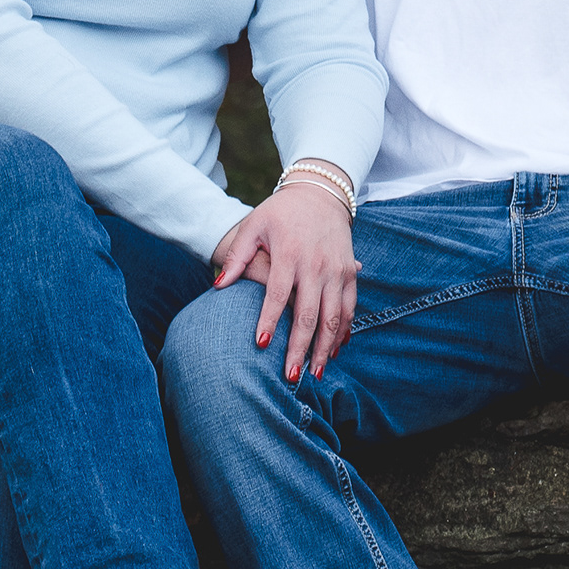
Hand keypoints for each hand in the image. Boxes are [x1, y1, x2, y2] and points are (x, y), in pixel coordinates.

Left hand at [210, 177, 359, 381]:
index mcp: (290, 254)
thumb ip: (236, 257)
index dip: (269, 321)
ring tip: (315, 374)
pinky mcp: (350, 273)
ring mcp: (337, 270)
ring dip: (325, 348)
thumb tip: (218, 286)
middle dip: (300, 348)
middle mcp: (317, 265)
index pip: (278, 295)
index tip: (260, 345)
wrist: (320, 192)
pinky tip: (334, 352)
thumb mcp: (253, 226)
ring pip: (334, 318)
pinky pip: (350, 308)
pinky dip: (344, 332)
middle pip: (309, 314)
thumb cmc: (279, 212)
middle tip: (290, 376)